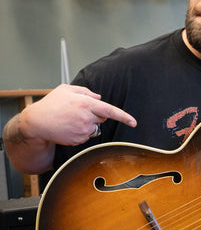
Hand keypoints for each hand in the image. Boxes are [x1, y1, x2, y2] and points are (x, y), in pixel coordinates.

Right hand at [20, 84, 136, 145]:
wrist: (37, 123)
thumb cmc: (51, 104)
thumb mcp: (66, 90)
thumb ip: (86, 92)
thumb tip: (99, 98)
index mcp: (85, 103)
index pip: (110, 110)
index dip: (124, 117)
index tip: (134, 122)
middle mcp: (86, 118)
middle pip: (102, 118)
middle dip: (95, 115)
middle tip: (78, 112)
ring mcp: (83, 130)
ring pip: (94, 128)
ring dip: (87, 124)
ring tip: (70, 120)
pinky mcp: (79, 140)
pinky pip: (86, 136)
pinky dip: (80, 132)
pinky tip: (68, 128)